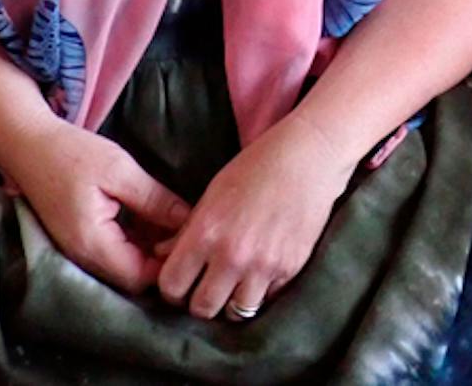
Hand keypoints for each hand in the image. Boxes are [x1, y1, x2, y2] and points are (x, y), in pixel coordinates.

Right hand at [0, 122, 190, 294]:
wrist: (27, 146)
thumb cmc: (71, 153)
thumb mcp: (121, 171)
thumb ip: (155, 200)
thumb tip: (189, 221)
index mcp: (93, 244)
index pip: (140, 277)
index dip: (169, 263)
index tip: (193, 239)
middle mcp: (83, 257)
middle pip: (133, 277)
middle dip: (163, 257)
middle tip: (189, 229)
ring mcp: (79, 251)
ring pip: (125, 265)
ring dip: (150, 249)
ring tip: (175, 221)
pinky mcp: (79, 240)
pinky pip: (114, 253)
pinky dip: (136, 241)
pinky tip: (153, 218)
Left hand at [157, 116, 355, 320]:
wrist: (309, 158)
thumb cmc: (257, 167)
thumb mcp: (213, 193)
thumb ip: (187, 230)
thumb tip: (162, 253)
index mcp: (206, 233)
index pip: (172, 286)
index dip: (172, 288)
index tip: (181, 282)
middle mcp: (233, 256)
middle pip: (202, 308)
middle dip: (200, 301)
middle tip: (206, 287)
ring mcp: (264, 266)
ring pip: (235, 312)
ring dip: (232, 301)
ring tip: (235, 284)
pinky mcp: (290, 269)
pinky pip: (267, 300)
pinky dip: (260, 293)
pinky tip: (259, 274)